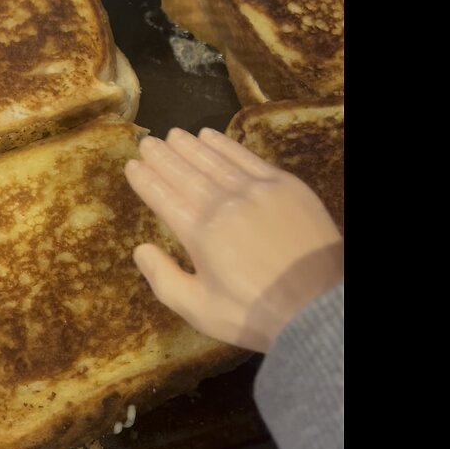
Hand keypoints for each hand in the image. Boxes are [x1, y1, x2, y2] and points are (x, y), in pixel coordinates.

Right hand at [124, 127, 342, 352]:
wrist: (318, 306)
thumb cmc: (254, 313)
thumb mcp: (199, 309)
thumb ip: (164, 279)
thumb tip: (140, 250)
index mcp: (200, 232)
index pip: (163, 197)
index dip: (145, 180)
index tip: (132, 165)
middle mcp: (225, 202)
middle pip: (186, 173)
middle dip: (163, 157)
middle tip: (148, 142)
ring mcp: (257, 189)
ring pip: (214, 159)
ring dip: (191, 146)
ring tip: (173, 136)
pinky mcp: (285, 185)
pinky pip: (247, 157)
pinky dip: (225, 145)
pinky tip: (211, 136)